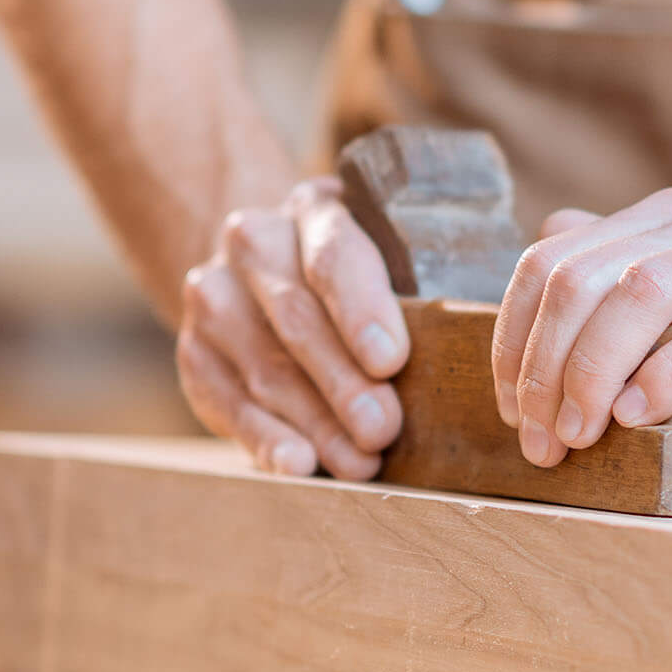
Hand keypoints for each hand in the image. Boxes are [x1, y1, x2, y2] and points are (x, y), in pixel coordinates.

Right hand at [178, 179, 409, 478]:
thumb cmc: (359, 275)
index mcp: (314, 208)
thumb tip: (476, 333)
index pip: (333, 255)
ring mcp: (215, 295)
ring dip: (314, 422)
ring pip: (264, 366)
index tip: (391, 361)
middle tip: (383, 430)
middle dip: (343, 382)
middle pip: (297, 318)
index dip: (362, 308)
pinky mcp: (195, 350)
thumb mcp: (392, 255)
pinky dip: (264, 437)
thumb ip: (424, 284)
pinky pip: (228, 400)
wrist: (265, 271)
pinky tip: (297, 464)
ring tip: (358, 463)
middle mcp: (253, 241)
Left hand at [490, 188, 671, 495]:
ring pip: (645, 290)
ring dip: (595, 370)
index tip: (510, 409)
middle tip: (541, 439)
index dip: (515, 333)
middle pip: (588, 274)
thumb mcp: (662, 355)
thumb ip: (605, 313)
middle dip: (546, 363)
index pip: (554, 258)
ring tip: (581, 434)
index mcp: (666, 225)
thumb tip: (533, 289)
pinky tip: (641, 418)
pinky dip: (667, 374)